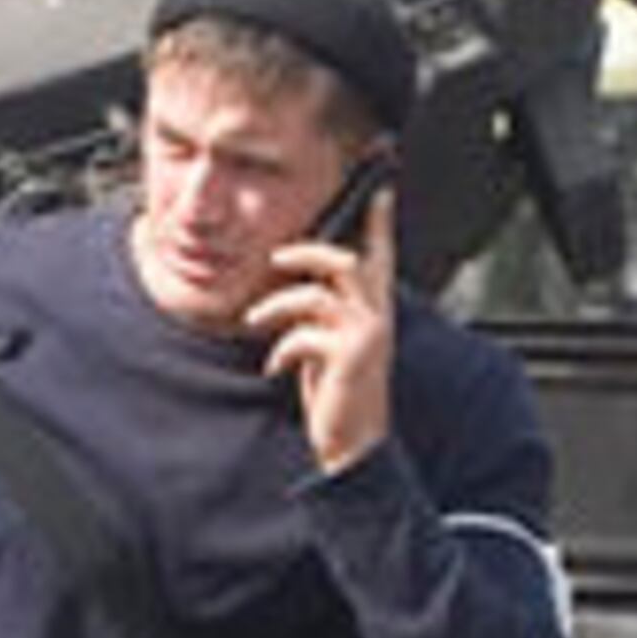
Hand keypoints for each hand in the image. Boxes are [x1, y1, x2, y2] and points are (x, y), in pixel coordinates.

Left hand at [248, 183, 395, 472]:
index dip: (379, 223)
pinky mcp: (349, 357)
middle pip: (347, 262)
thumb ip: (324, 316)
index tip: (379, 190)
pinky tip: (273, 368)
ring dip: (277, 305)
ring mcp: (366, 336)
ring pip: (318, 294)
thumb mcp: (331, 348)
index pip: (381, 257)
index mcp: (375, 312)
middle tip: (276, 258)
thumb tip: (296, 288)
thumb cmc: (339, 395)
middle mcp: (378, 318)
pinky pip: (304, 334)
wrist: (354, 447)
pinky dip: (280, 349)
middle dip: (307, 254)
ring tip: (255, 320)